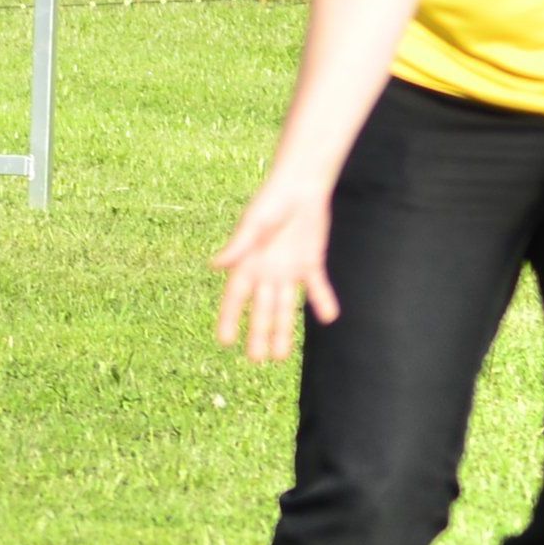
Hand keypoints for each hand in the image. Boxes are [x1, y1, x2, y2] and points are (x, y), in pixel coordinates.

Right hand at [212, 164, 339, 363]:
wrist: (302, 185)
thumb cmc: (272, 199)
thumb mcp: (254, 222)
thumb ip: (239, 245)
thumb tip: (214, 265)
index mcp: (247, 262)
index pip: (235, 297)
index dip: (229, 319)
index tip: (225, 341)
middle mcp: (265, 271)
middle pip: (261, 309)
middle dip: (259, 334)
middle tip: (257, 360)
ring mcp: (288, 269)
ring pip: (285, 307)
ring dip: (285, 330)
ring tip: (281, 356)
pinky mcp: (310, 263)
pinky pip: (316, 287)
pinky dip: (322, 301)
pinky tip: (328, 317)